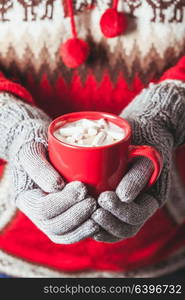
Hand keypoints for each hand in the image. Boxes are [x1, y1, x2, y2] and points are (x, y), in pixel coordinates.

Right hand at [0, 93, 97, 242]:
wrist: (40, 148)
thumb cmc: (35, 146)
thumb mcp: (32, 150)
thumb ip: (38, 166)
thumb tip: (56, 187)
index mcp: (27, 198)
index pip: (43, 209)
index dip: (63, 202)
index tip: (82, 187)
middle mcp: (36, 214)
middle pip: (54, 227)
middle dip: (76, 216)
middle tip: (94, 201)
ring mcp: (49, 219)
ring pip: (63, 235)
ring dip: (82, 227)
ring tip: (99, 213)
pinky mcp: (63, 218)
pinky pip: (72, 233)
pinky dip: (85, 230)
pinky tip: (99, 223)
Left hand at [92, 80, 184, 241]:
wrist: (140, 132)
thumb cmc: (144, 141)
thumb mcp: (146, 155)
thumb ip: (138, 175)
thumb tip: (123, 197)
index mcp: (149, 199)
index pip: (136, 217)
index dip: (120, 213)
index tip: (103, 198)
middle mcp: (137, 207)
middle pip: (124, 229)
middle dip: (108, 223)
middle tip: (92, 210)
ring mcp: (124, 206)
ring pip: (112, 229)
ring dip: (98, 226)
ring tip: (85, 213)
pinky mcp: (110, 201)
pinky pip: (103, 219)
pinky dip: (91, 222)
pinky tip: (79, 215)